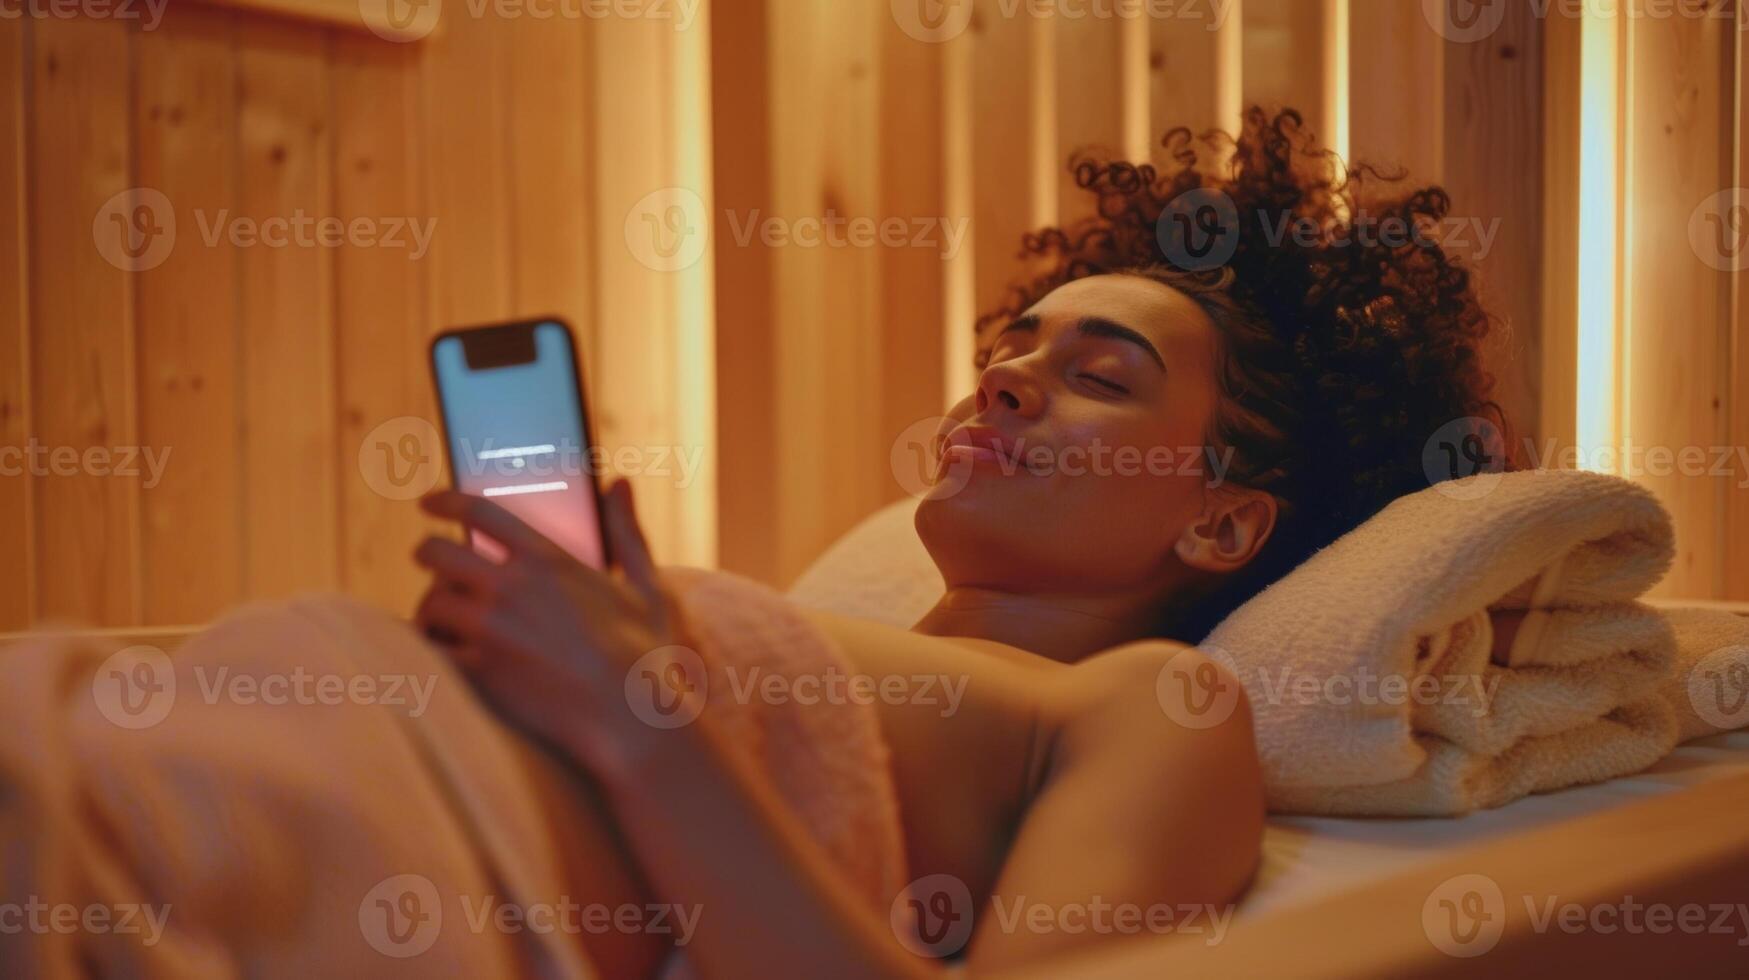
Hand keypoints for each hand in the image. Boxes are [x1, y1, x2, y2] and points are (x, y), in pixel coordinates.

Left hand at [412, 480, 690, 770]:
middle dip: (427, 556)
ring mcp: (492, 630)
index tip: (428, 502)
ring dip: (430, 610)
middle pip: (437, 553)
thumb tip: (620, 483)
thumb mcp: (646, 585)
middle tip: (431, 566)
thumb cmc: (646, 655)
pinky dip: (431, 652)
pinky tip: (442, 656)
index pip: (479, 512)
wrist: (632, 720)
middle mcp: (511, 586)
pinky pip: (432, 652)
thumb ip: (627, 530)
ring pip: (430, 604)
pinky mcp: (481, 672)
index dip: (446, 501)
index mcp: (548, 559)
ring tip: (440, 621)